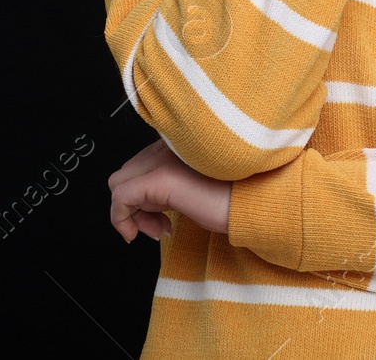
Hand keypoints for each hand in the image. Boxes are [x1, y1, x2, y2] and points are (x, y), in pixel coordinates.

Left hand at [108, 137, 231, 240]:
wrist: (257, 202)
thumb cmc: (237, 198)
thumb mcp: (197, 189)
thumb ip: (173, 186)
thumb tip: (149, 205)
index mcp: (177, 145)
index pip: (140, 166)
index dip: (144, 197)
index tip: (161, 218)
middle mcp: (166, 146)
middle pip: (126, 174)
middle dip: (136, 206)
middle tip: (159, 225)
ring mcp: (161, 160)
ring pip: (118, 184)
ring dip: (132, 214)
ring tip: (159, 228)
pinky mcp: (159, 178)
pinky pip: (120, 198)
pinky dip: (124, 220)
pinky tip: (152, 232)